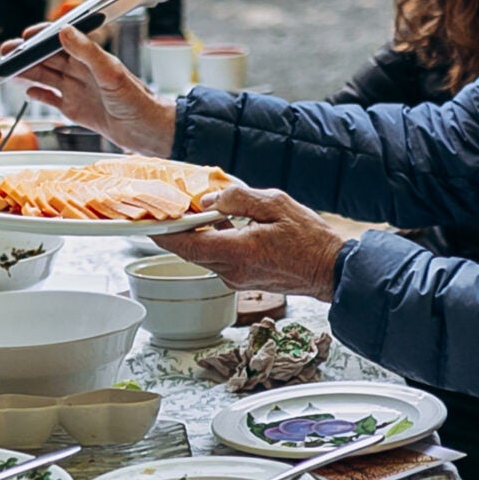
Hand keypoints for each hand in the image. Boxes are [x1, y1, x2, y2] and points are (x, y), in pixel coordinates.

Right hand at [13, 25, 176, 154]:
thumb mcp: (111, 72)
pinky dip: (39, 94)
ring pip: (47, 77)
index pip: (61, 41)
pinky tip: (28, 90)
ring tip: (9, 70)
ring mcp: (78, 90)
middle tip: (6, 53)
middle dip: (26, 55)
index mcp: (91, 58)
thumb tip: (64, 31)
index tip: (25, 37)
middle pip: (48, 59)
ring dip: (28, 72)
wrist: (148, 132)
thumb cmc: (138, 101)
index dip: (42, 37)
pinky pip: (52, 99)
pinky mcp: (76, 110)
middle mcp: (83, 72)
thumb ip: (87, 51)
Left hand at [149, 184, 347, 299]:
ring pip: (203, 255)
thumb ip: (238, 199)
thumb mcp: (275, 204)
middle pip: (189, 251)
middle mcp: (231, 271)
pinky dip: (212, 242)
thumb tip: (210, 199)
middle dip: (176, 230)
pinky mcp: (242, 280)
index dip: (162, 232)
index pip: (185, 244)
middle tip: (168, 207)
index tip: (148, 217)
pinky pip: (217, 260)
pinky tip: (217, 224)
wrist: (330, 271)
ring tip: (193, 211)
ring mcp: (236, 279)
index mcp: (236, 252)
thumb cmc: (309, 239)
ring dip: (195, 235)